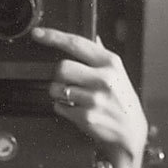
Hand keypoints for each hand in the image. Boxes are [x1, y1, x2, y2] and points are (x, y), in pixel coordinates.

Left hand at [30, 27, 148, 167]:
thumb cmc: (122, 102)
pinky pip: (58, 107)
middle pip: (61, 67)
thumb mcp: (118, 75)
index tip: (37, 33)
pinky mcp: (86, 116)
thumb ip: (102, 56)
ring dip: (58, 94)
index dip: (53, 36)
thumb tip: (93, 37)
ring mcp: (95, 98)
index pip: (76, 42)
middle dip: (58, 76)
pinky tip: (77, 111)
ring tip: (73, 99)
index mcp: (110, 63)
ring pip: (56, 88)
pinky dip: (62, 109)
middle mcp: (104, 78)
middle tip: (67, 84)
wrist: (131, 133)